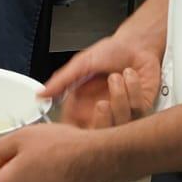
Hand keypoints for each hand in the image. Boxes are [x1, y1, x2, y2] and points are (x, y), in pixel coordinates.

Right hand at [43, 34, 162, 129]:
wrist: (136, 43)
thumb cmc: (110, 52)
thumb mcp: (81, 64)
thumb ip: (62, 81)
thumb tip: (40, 94)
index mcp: (83, 107)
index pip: (75, 133)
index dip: (76, 135)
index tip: (77, 128)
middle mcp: (102, 114)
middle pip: (99, 138)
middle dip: (102, 120)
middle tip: (101, 104)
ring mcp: (121, 113)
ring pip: (119, 124)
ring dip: (118, 96)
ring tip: (116, 76)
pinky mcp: (140, 109)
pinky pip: (136, 110)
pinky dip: (132, 89)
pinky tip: (130, 76)